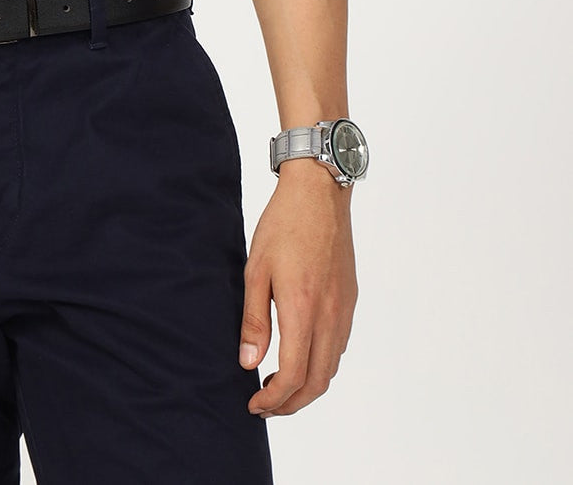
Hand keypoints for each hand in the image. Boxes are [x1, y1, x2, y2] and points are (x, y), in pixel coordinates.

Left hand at [238, 163, 357, 416]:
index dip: (274, 400)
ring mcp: (344, 309)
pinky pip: (338, 346)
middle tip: (265, 405)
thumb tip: (248, 363)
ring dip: (308, 386)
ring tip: (279, 385)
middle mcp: (329, 315)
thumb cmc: (283, 225)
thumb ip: (254, 320)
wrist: (318, 193)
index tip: (254, 404)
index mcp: (302, 308)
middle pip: (317, 382)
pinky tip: (300, 355)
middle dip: (291, 403)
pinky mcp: (350, 300)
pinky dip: (321, 364)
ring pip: (331, 367)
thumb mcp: (255, 270)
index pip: (293, 376)